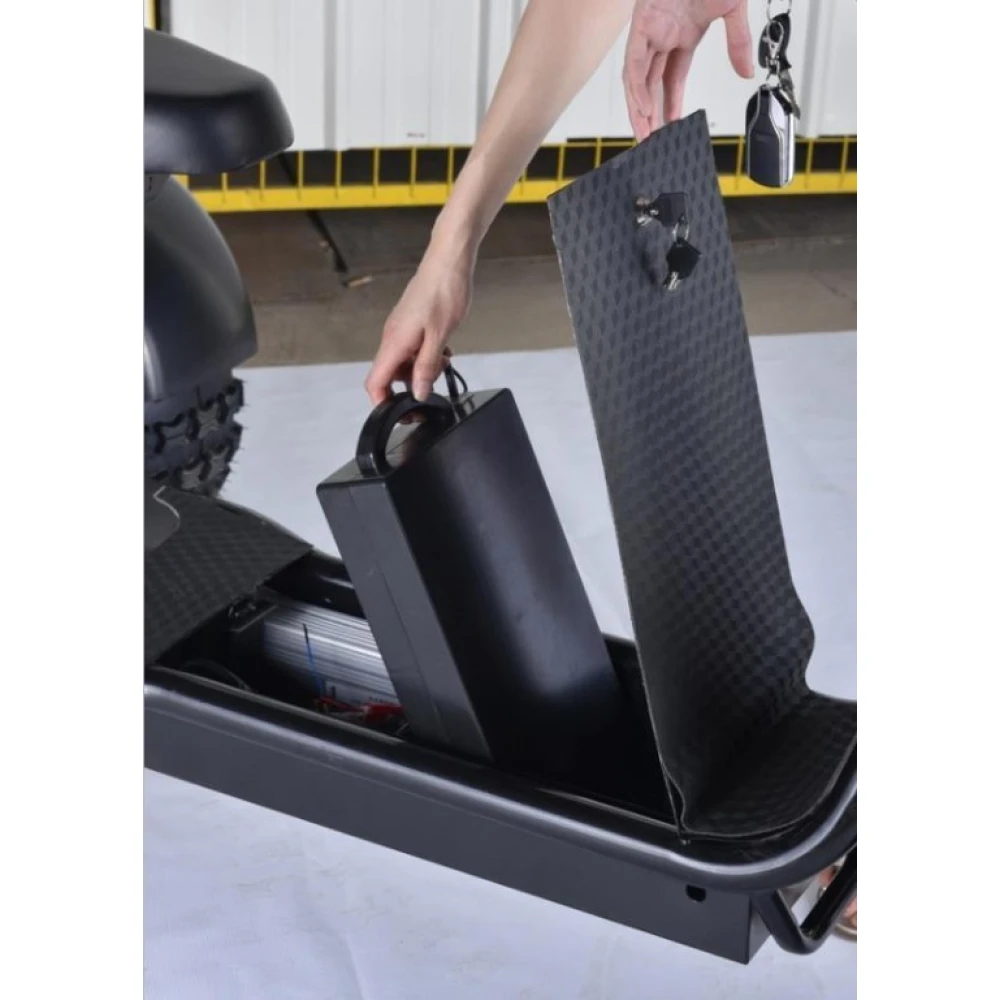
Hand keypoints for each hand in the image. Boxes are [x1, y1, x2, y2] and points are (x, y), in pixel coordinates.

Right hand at [365, 244, 474, 405]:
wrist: (449, 261)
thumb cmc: (444, 291)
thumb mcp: (440, 335)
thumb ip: (426, 366)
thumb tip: (417, 392)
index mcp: (394, 342)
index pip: (375, 382)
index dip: (383, 403)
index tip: (400, 414)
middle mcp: (392, 337)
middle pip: (389, 375)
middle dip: (408, 388)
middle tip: (431, 392)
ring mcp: (400, 330)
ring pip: (403, 363)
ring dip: (421, 370)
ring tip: (443, 363)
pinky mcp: (410, 324)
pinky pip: (412, 349)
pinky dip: (425, 356)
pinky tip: (442, 350)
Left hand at [623, 0, 753, 139]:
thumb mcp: (733, 10)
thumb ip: (738, 43)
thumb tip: (747, 74)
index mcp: (684, 34)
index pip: (673, 79)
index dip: (671, 104)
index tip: (672, 128)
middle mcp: (663, 35)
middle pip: (651, 82)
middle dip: (650, 112)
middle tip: (650, 141)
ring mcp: (651, 28)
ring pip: (638, 77)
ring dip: (639, 107)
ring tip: (643, 134)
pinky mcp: (642, 21)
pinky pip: (634, 61)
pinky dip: (636, 86)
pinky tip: (641, 107)